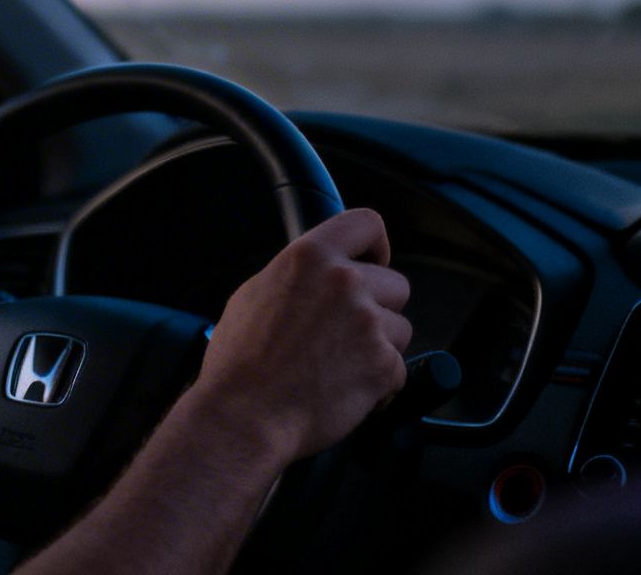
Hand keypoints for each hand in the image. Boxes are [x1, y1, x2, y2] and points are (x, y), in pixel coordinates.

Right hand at [193, 208, 411, 461]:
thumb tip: (317, 274)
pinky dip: (379, 383)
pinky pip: (398, 369)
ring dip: (379, 347)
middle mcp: (344, 282)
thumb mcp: (254, 294)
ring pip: (400, 329)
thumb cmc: (240, 362)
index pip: (367, 224)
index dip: (376, 245)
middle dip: (378, 308)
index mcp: (310, 257)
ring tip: (339, 365)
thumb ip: (297, 275)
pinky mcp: (383, 364)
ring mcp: (367, 323)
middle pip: (395, 285)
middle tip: (345, 333)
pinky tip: (345, 389)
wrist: (245, 415)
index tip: (374, 262)